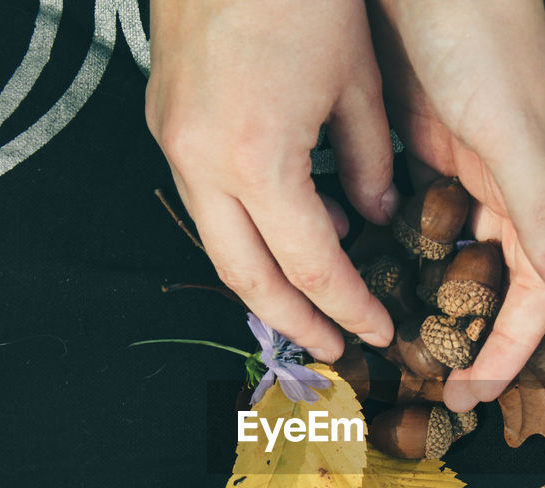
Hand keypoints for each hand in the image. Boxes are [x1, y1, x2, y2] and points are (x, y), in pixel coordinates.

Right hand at [146, 0, 398, 361]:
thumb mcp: (357, 81)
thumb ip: (369, 162)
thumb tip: (372, 216)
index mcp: (258, 156)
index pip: (310, 263)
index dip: (348, 306)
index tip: (378, 331)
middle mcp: (202, 159)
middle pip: (246, 275)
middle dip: (294, 321)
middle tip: (334, 349)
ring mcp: (175, 140)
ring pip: (217, 242)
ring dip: (264, 279)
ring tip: (314, 300)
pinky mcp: (166, 119)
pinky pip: (205, 199)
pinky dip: (244, 229)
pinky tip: (287, 228)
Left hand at [369, 0, 544, 410]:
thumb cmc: (482, 34)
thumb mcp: (510, 126)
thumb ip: (540, 207)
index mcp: (544, 191)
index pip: (536, 294)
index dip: (506, 348)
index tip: (469, 395)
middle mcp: (510, 190)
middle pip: (495, 285)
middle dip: (468, 337)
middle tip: (427, 383)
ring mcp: (467, 170)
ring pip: (454, 257)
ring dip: (433, 302)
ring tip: (397, 345)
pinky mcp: (427, 149)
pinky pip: (418, 219)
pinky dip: (402, 252)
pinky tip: (372, 278)